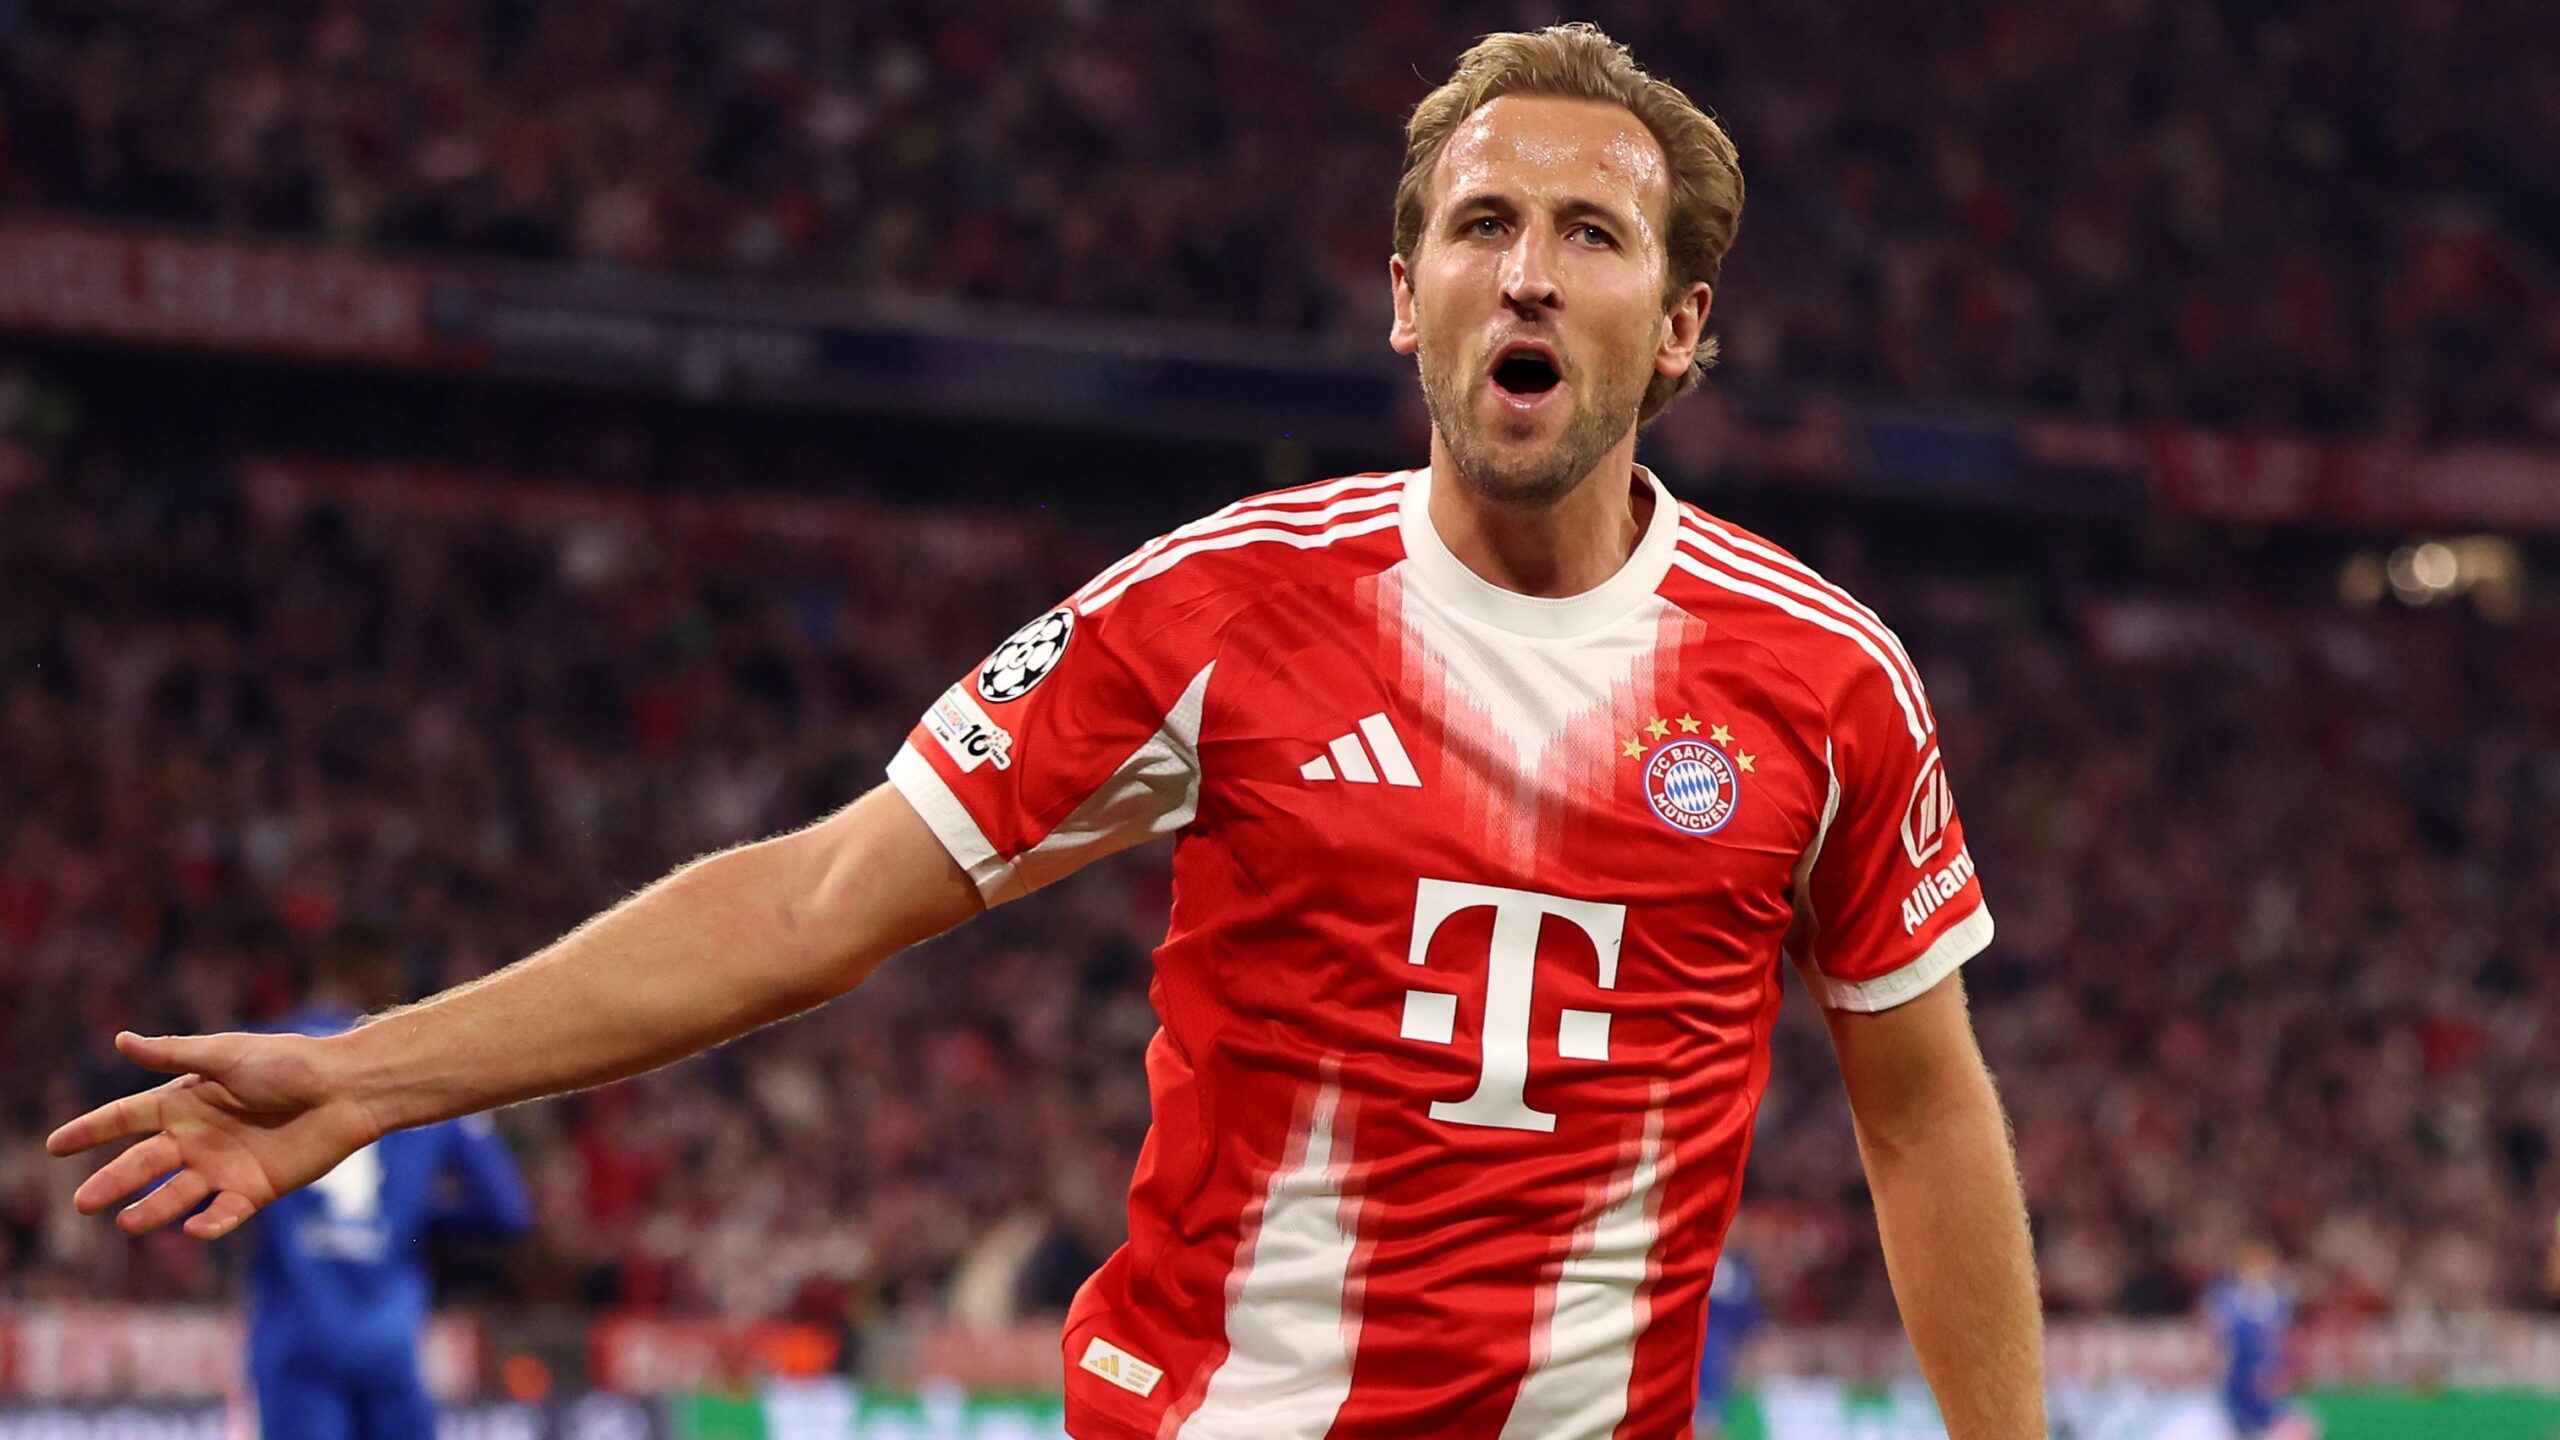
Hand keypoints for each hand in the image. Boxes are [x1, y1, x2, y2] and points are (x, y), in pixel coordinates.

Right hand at [46, 1030, 386, 1240]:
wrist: (349, 1088)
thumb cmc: (290, 1062)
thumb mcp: (227, 1055)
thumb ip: (174, 1056)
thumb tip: (121, 1040)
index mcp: (186, 1102)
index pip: (126, 1118)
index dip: (91, 1130)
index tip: (54, 1145)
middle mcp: (198, 1137)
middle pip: (142, 1164)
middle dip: (111, 1182)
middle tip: (82, 1203)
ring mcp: (224, 1166)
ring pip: (175, 1196)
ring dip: (151, 1211)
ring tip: (126, 1223)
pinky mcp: (255, 1189)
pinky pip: (224, 1214)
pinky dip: (209, 1224)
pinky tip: (194, 1228)